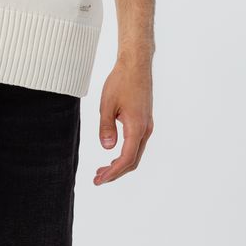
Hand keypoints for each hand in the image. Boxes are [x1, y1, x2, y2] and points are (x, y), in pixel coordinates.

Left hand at [94, 56, 153, 184]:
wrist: (136, 65)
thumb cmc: (121, 81)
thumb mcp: (107, 104)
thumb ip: (106, 127)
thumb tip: (106, 148)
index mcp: (136, 127)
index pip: (126, 159)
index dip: (113, 173)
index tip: (99, 180)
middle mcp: (145, 129)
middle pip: (133, 161)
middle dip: (116, 172)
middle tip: (98, 178)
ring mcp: (147, 126)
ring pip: (136, 153)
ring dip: (120, 164)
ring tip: (103, 169)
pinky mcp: (145, 121)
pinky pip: (136, 143)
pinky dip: (125, 153)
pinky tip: (114, 152)